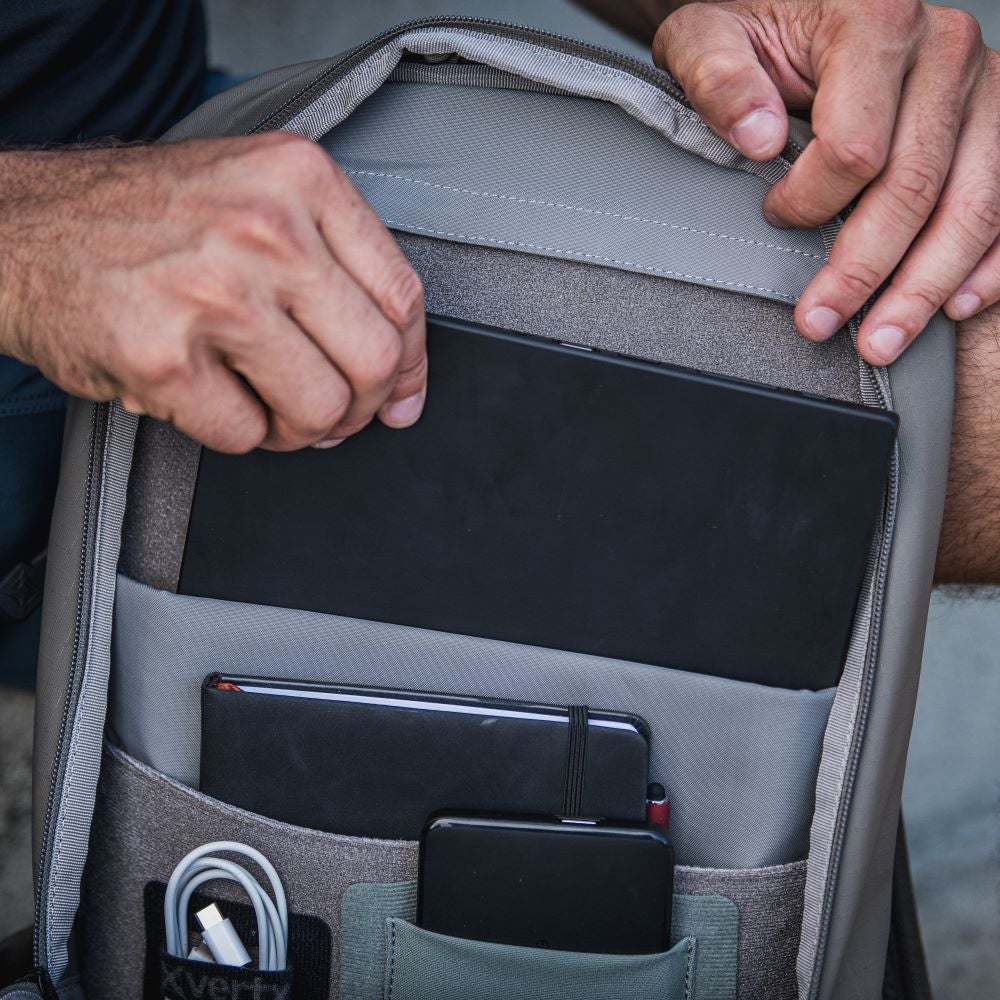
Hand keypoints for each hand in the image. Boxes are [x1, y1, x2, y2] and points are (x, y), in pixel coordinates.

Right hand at [0, 134, 426, 451]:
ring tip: (268, 407)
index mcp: (298, 178)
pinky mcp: (163, 358)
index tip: (402, 395)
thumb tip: (404, 379)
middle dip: (359, 406)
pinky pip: (247, 436)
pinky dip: (238, 433)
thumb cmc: (146, 221)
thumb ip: (338, 269)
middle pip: (374, 362)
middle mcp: (263, 228)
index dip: (412, 364)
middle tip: (329, 410)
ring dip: (300, 430)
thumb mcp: (256, 197)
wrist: (23, 230)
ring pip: (319, 410)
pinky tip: (212, 398)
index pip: (403, 297)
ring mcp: (213, 294)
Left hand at [650, 0, 999, 365]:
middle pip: (917, 187)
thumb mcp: (709, 34)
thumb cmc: (756, 20)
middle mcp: (944, 50)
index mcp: (876, 21)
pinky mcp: (998, 116)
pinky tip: (959, 304)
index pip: (856, 148)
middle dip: (866, 273)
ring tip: (884, 341)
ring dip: (927, 286)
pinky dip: (990, 260)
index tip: (775, 220)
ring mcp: (983, 84)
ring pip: (974, 204)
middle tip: (821, 325)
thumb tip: (758, 138)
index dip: (811, 203)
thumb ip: (720, 78)